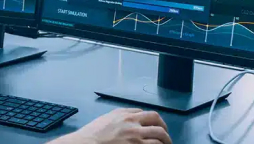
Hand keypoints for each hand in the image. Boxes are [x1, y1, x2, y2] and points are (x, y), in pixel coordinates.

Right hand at [49, 108, 170, 143]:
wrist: (87, 143)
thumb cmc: (92, 134)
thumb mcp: (105, 119)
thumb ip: (118, 117)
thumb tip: (129, 118)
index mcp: (124, 114)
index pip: (144, 113)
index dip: (152, 120)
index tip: (154, 126)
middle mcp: (132, 122)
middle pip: (156, 120)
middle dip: (164, 128)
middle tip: (165, 136)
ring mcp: (136, 136)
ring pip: (160, 134)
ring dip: (166, 140)